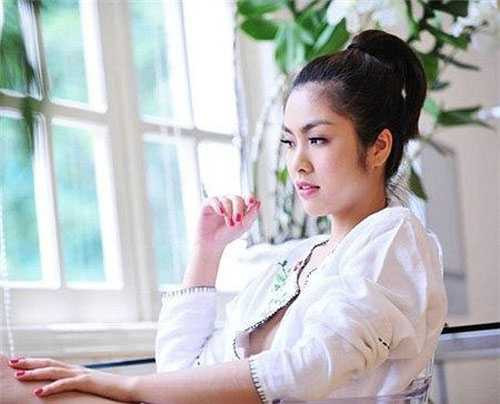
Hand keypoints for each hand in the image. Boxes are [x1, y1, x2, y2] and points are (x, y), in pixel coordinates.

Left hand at [8, 356, 134, 400]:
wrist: (131, 387)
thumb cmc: (113, 389)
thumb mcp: (93, 386)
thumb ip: (81, 384)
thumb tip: (71, 386)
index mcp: (78, 370)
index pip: (53, 363)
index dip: (36, 362)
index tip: (21, 361)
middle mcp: (77, 369)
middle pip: (49, 363)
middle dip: (30, 362)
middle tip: (12, 362)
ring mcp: (82, 374)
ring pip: (54, 371)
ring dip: (35, 373)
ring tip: (19, 375)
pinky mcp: (87, 382)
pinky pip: (65, 384)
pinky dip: (51, 387)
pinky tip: (38, 392)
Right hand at [195, 194, 260, 250]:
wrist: (212, 243)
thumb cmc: (228, 234)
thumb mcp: (243, 226)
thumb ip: (252, 215)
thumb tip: (258, 202)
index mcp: (240, 206)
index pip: (246, 197)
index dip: (249, 197)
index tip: (251, 202)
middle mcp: (229, 202)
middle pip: (237, 198)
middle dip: (238, 209)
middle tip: (238, 221)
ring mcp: (218, 202)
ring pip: (226, 200)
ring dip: (229, 212)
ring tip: (229, 224)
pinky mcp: (207, 204)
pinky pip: (214, 200)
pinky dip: (218, 206)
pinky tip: (221, 213)